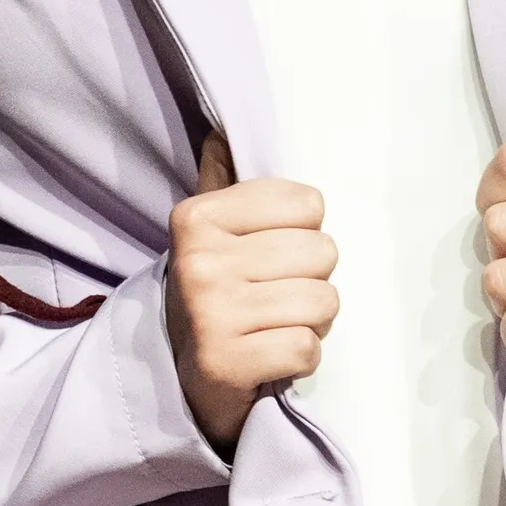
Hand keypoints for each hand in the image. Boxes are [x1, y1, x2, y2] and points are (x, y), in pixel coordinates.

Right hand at [166, 130, 338, 455]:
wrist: (181, 378)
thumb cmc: (214, 292)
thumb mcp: (211, 232)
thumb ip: (224, 181)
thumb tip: (222, 127)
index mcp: (198, 217)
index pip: (308, 202)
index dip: (304, 231)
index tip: (271, 252)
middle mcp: (200, 261)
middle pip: (322, 251)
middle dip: (311, 278)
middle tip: (276, 295)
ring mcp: (212, 314)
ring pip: (324, 301)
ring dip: (311, 320)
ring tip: (277, 323)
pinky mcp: (226, 363)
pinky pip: (308, 347)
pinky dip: (301, 356)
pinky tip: (272, 354)